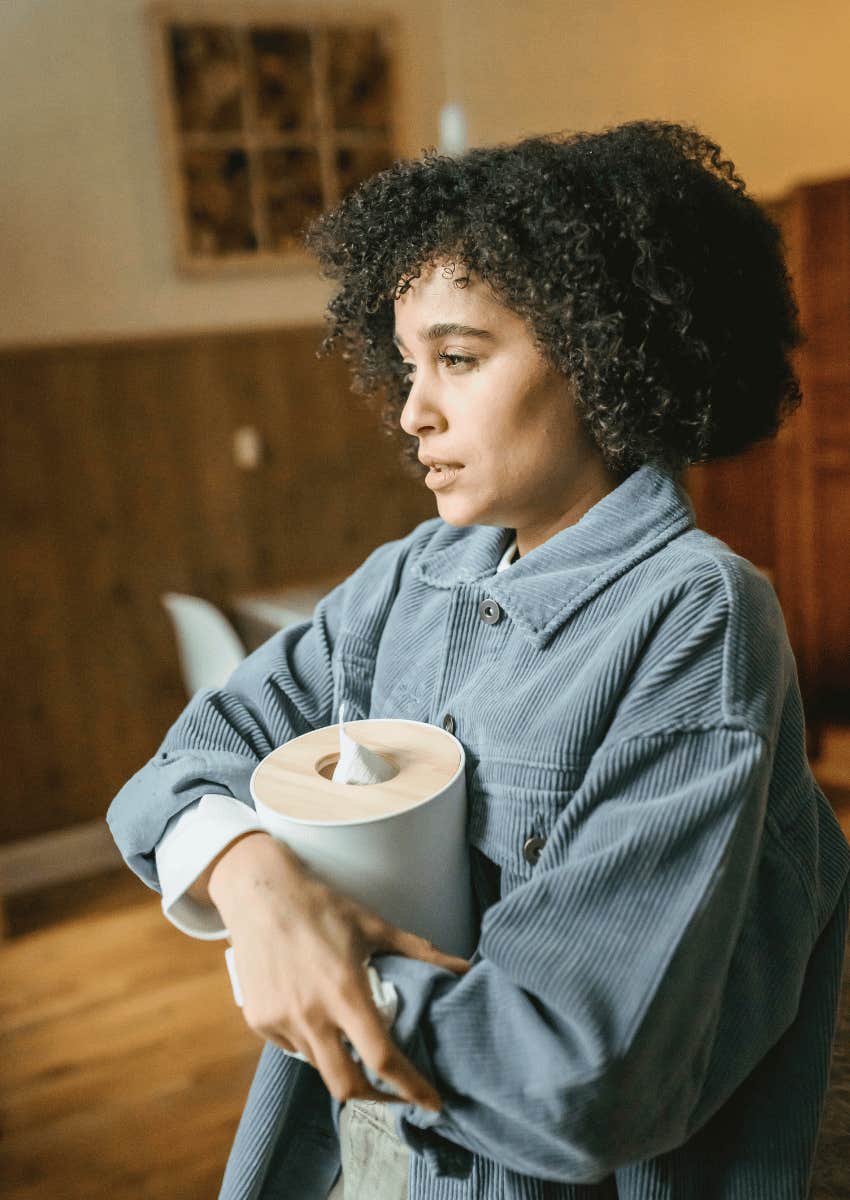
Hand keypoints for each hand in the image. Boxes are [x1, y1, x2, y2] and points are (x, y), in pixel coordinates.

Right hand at [207, 832, 469, 1110]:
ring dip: (341, 1063)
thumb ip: (419, 952)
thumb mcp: (374, 926)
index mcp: (345, 992)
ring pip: (319, 1066)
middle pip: (346, 1085)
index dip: (411, 1087)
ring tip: (351, 1040)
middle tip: (394, 1091)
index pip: (383, 1058)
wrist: (260, 894)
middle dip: (375, 1098)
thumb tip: (463, 968)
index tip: (431, 1103)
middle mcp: (312, 1015)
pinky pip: (292, 1047)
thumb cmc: (322, 907)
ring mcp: (281, 1021)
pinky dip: (312, 1042)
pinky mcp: (259, 1021)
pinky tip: (316, 1016)